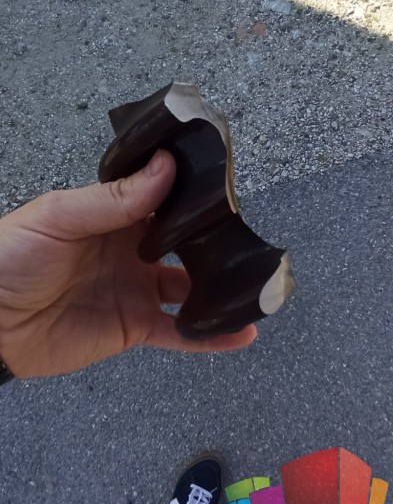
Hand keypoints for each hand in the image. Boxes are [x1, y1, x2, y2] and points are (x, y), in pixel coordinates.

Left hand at [0, 151, 255, 377]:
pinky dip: (210, 336)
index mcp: (114, 216)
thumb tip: (165, 167)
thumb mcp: (58, 217)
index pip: (164, 201)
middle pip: (184, 244)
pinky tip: (241, 331)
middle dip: (215, 241)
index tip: (229, 191)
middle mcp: (132, 250)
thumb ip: (113, 200)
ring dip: (220, 288)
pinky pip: (178, 333)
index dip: (195, 197)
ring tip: (255, 284)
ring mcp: (136, 290)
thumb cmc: (12, 258)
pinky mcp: (134, 327)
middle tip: (252, 238)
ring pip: (189, 289)